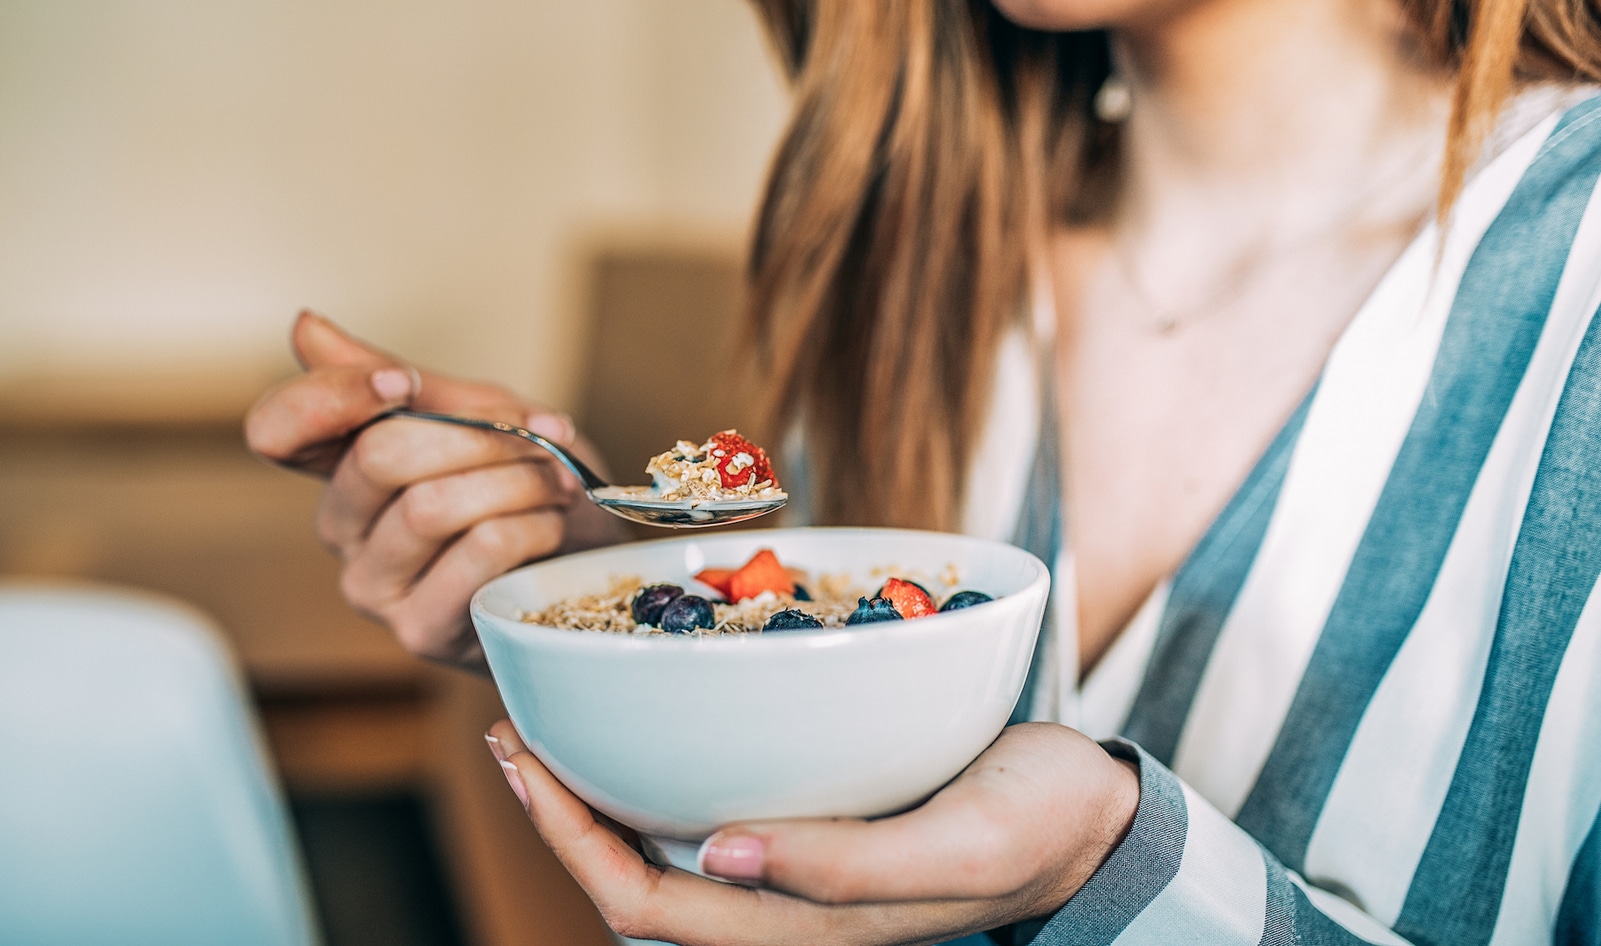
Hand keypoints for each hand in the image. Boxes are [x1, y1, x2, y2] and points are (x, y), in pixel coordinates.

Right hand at [245, 311, 627, 667]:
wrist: (587, 564)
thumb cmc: (526, 487)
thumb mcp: (474, 414)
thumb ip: (398, 378)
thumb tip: (304, 326)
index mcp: (341, 468)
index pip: (276, 429)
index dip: (332, 396)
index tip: (404, 384)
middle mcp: (342, 530)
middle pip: (378, 456)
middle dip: (478, 436)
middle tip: (539, 437)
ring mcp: (374, 586)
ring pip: (431, 505)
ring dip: (516, 480)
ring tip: (555, 482)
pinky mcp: (420, 630)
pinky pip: (477, 552)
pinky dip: (530, 525)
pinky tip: (551, 525)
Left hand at [487, 721, 1139, 945]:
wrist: (1092, 820)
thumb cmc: (1036, 827)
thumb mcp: (962, 847)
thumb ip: (847, 867)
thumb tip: (718, 853)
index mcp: (805, 930)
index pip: (649, 908)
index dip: (570, 842)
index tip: (524, 759)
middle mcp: (783, 910)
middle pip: (635, 885)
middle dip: (561, 817)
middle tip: (514, 730)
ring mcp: (794, 875)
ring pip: (663, 855)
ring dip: (598, 799)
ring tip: (552, 726)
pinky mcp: (815, 829)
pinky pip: (709, 816)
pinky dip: (659, 774)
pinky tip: (648, 722)